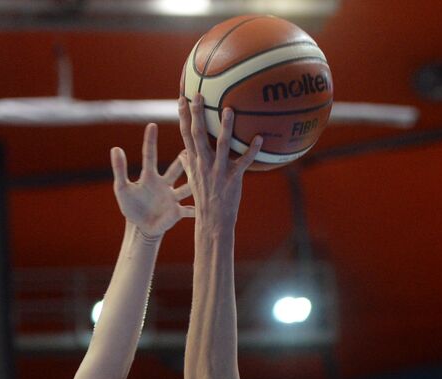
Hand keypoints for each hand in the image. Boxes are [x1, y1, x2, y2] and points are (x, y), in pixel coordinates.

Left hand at [111, 122, 193, 238]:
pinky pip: (188, 210)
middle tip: (192, 144)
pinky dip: (196, 210)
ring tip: (205, 174)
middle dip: (183, 159)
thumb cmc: (131, 206)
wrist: (142, 227)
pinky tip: (204, 206)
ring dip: (195, 182)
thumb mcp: (122, 188)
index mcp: (150, 176)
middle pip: (175, 168)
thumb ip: (119, 169)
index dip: (150, 141)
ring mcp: (172, 197)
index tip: (152, 125)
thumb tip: (115, 148)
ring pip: (186, 187)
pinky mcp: (176, 212)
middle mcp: (164, 183)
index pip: (150, 155)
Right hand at [177, 93, 261, 232]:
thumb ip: (188, 165)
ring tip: (229, 110)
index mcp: (194, 162)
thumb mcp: (193, 180)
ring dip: (225, 128)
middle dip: (198, 114)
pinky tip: (260, 138)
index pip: (185, 135)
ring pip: (222, 146)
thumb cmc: (204, 199)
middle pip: (199, 135)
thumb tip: (182, 153)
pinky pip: (244, 162)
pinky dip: (252, 151)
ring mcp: (218, 171)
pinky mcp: (233, 179)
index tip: (181, 98)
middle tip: (199, 95)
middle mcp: (204, 164)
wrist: (212, 220)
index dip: (183, 117)